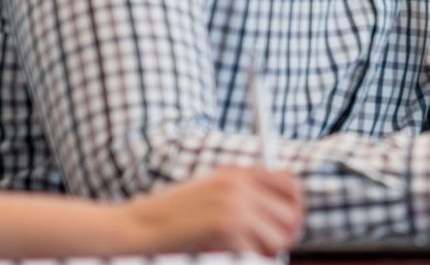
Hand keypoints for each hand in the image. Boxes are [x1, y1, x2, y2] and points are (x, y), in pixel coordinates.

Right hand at [119, 166, 303, 254]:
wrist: (135, 226)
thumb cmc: (169, 216)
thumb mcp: (210, 192)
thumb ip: (243, 195)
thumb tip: (283, 216)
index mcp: (237, 173)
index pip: (289, 184)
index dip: (294, 207)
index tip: (287, 225)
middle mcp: (240, 185)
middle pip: (292, 213)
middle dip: (284, 234)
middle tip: (268, 248)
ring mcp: (235, 206)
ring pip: (279, 236)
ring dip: (267, 251)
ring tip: (245, 253)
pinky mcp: (227, 230)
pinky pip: (256, 253)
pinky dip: (246, 259)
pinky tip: (225, 256)